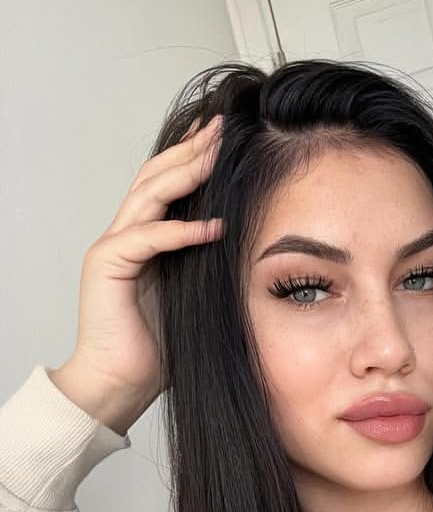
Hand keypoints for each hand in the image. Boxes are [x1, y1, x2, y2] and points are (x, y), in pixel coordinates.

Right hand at [68, 115, 223, 408]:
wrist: (122, 383)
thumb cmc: (159, 348)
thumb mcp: (195, 294)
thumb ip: (207, 263)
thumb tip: (245, 242)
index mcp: (145, 240)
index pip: (166, 185)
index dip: (192, 158)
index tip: (223, 138)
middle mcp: (126, 235)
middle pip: (155, 177)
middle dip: (189, 150)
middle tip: (220, 128)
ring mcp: (113, 247)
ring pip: (148, 195)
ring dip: (184, 173)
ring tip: (215, 155)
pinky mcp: (107, 265)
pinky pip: (148, 237)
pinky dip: (181, 231)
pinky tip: (213, 226)